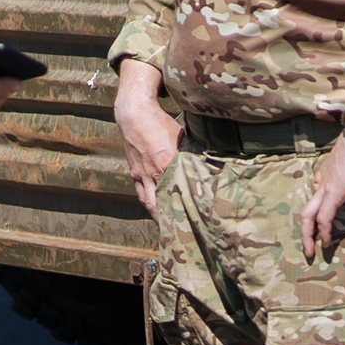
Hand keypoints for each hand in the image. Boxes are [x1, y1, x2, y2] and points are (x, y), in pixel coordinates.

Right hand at [114, 62, 182, 215]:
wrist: (133, 114)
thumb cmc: (161, 123)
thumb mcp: (183, 136)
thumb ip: (193, 152)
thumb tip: (211, 162)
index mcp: (168, 163)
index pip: (179, 191)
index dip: (186, 206)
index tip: (197, 218)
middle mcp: (153, 173)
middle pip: (161, 203)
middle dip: (170, 219)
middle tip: (181, 230)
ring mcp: (141, 174)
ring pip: (148, 201)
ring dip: (157, 214)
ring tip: (167, 225)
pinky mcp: (134, 172)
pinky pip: (140, 192)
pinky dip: (148, 202)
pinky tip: (154, 208)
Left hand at [300, 134, 344, 258]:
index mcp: (328, 176)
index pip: (317, 196)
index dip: (316, 210)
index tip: (318, 224)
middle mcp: (322, 183)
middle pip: (306, 210)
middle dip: (305, 230)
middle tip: (307, 247)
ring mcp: (325, 189)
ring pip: (308, 216)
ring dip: (307, 235)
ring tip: (310, 252)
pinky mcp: (333, 194)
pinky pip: (323, 218)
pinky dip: (323, 231)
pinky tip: (326, 242)